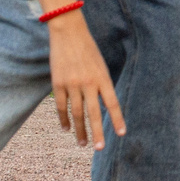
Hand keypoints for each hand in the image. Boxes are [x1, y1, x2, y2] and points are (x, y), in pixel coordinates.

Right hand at [47, 14, 124, 149]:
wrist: (68, 32)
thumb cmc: (88, 49)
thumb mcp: (101, 65)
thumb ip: (102, 85)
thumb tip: (103, 107)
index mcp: (103, 78)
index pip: (113, 103)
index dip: (117, 119)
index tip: (121, 133)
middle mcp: (88, 83)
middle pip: (94, 113)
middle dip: (97, 132)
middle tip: (99, 148)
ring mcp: (72, 84)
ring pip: (76, 114)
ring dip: (80, 130)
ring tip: (82, 143)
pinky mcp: (58, 83)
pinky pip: (61, 106)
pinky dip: (63, 119)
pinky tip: (66, 128)